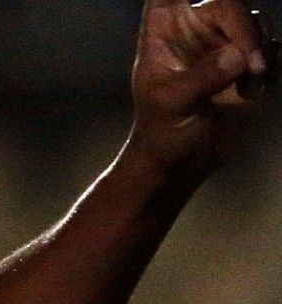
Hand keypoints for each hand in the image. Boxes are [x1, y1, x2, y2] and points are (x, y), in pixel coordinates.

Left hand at [129, 0, 271, 179]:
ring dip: (260, 50)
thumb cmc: (162, 129)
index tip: (202, 6)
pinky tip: (251, 93)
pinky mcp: (249, 61)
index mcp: (163, 29)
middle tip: (252, 65)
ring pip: (256, 22)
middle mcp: (195, 27)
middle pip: (228, 4)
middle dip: (244, 29)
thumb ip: (201, 77)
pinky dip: (269, 67)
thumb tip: (238, 55)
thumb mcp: (172, 104)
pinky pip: (272, 48)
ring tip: (249, 85)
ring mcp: (224, 42)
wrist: (183, 160)